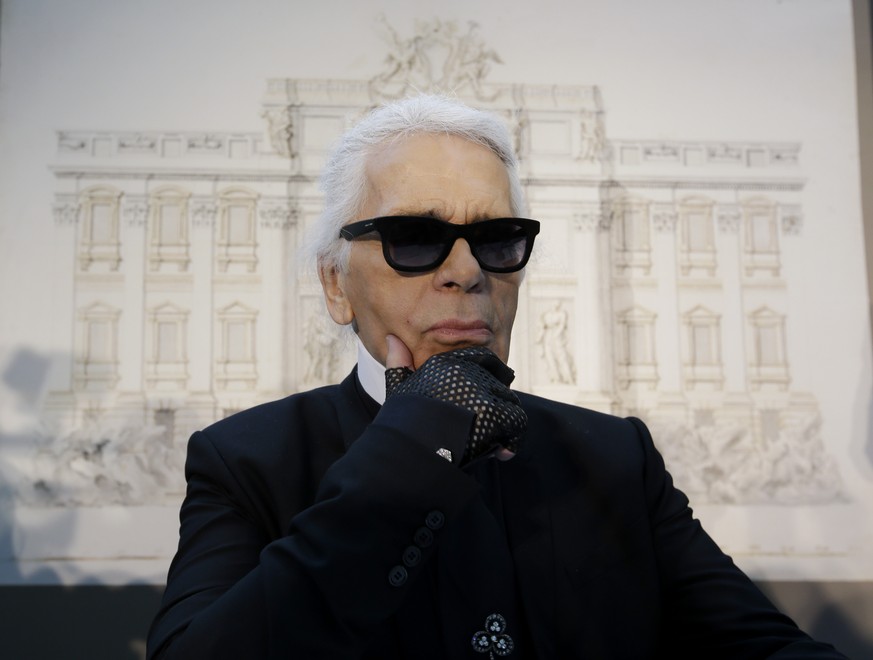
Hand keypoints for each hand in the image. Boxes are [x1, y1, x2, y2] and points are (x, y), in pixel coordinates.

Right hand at [384, 335, 523, 463]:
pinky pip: (517, 422)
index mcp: (446, 363)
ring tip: (490, 439)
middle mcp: (467, 372)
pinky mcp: (495, 414)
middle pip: (496, 382)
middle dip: (493, 404)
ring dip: (504, 422)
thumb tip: (392, 339)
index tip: (477, 400)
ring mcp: (483, 393)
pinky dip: (512, 439)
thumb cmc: (401, 424)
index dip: (483, 380)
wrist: (408, 452)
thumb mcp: (397, 389)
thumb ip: (399, 362)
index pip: (480, 359)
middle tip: (482, 426)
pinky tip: (502, 452)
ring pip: (509, 402)